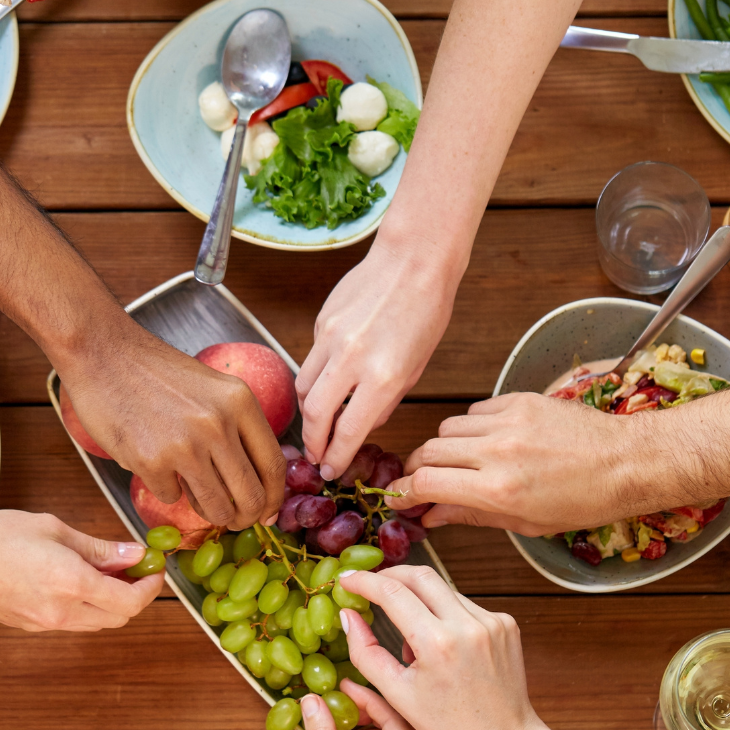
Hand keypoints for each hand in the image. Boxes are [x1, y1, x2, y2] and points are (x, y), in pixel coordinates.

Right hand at [0, 510, 162, 630]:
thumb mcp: (53, 529)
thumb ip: (98, 548)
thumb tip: (133, 554)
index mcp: (73, 585)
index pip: (131, 600)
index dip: (150, 586)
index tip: (154, 568)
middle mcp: (62, 612)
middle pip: (118, 617)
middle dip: (135, 595)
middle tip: (134, 568)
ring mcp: (44, 624)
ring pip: (96, 623)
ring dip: (111, 603)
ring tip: (106, 571)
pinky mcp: (29, 626)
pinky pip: (71, 622)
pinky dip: (86, 606)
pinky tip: (77, 581)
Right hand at [60, 320, 284, 529]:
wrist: (103, 353)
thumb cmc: (157, 374)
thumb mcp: (214, 389)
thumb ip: (238, 426)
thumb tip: (258, 479)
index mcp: (240, 403)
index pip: (274, 466)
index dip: (274, 498)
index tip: (267, 513)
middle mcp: (218, 424)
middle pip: (251, 495)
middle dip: (245, 517)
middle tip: (234, 519)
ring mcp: (185, 445)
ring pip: (216, 507)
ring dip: (209, 512)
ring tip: (196, 496)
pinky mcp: (151, 461)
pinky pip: (171, 497)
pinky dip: (166, 488)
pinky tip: (155, 463)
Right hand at [296, 242, 457, 480]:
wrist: (413, 259)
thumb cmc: (426, 311)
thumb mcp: (416, 367)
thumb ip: (386, 400)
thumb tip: (362, 423)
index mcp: (383, 376)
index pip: (348, 432)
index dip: (336, 457)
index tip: (331, 470)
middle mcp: (351, 359)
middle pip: (314, 415)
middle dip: (312, 442)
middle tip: (316, 455)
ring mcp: (331, 339)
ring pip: (302, 388)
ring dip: (308, 412)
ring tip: (318, 423)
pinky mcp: (320, 322)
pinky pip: (310, 360)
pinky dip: (315, 377)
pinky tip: (329, 379)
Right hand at [336, 566, 540, 729]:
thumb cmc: (450, 727)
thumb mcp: (397, 695)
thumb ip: (366, 652)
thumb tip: (348, 616)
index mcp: (438, 643)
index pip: (393, 592)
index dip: (364, 581)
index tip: (347, 580)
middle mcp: (468, 625)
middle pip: (420, 575)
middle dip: (391, 576)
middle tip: (371, 588)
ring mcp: (492, 621)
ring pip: (443, 589)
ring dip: (420, 601)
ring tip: (413, 639)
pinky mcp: (505, 623)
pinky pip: (464, 605)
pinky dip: (445, 615)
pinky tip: (443, 647)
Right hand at [384, 392, 633, 534]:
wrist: (628, 462)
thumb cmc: (585, 500)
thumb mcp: (525, 522)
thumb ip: (471, 515)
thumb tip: (431, 516)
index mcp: (498, 489)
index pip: (427, 483)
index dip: (404, 492)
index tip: (398, 497)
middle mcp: (498, 451)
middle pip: (428, 452)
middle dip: (418, 469)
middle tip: (423, 482)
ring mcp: (509, 421)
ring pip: (448, 428)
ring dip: (445, 447)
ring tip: (460, 462)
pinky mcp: (521, 400)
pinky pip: (475, 410)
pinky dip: (472, 426)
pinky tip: (487, 440)